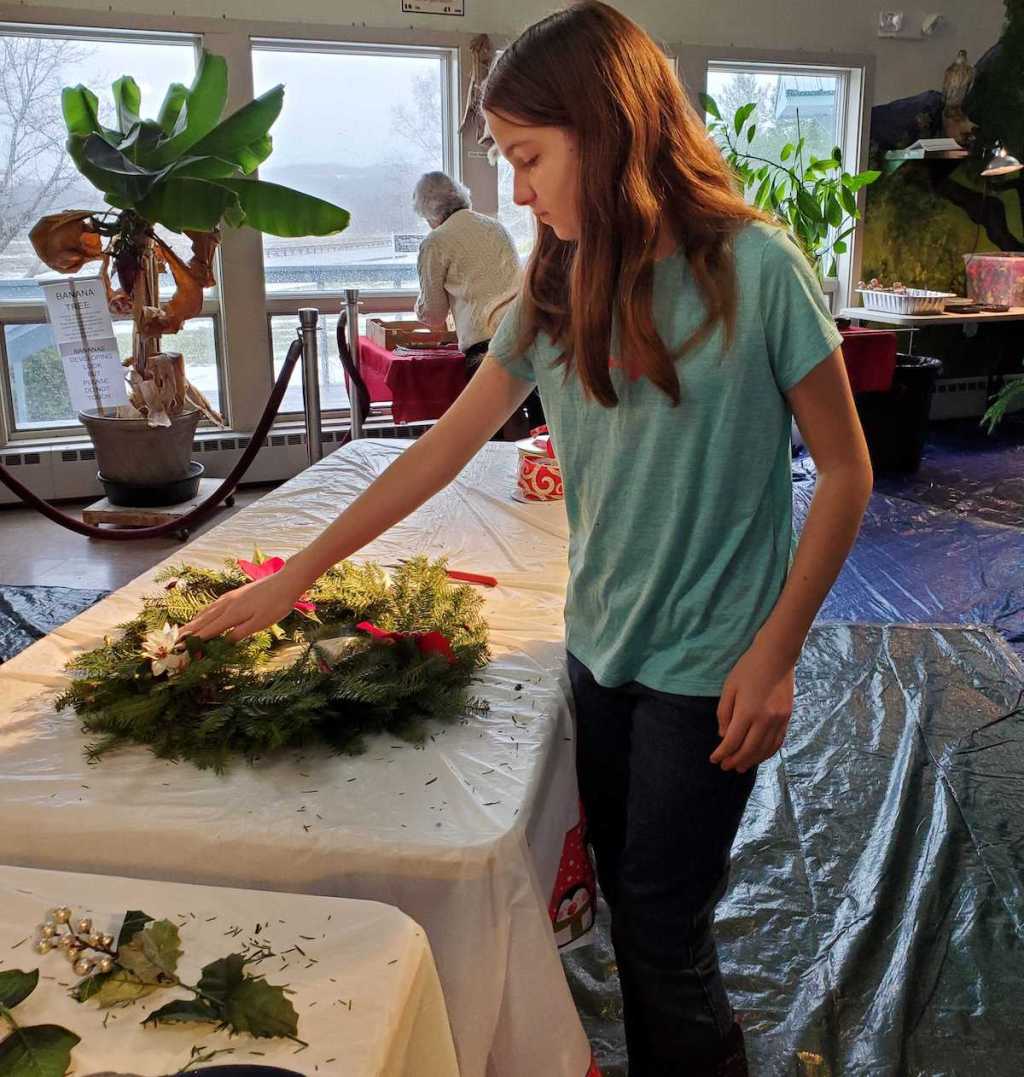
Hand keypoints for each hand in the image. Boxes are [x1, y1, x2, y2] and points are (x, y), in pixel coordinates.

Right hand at [181, 570, 305, 642]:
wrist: (286, 582)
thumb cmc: (276, 604)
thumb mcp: (260, 623)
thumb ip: (240, 633)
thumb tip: (223, 643)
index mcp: (231, 614)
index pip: (208, 631)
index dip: (194, 641)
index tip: (181, 649)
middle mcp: (226, 605)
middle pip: (203, 620)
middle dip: (188, 631)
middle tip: (174, 641)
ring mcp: (229, 598)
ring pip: (207, 612)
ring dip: (195, 622)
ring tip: (184, 630)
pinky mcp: (234, 594)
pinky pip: (213, 606)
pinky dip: (204, 613)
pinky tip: (205, 615)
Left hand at [710, 640, 794, 772]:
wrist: (776, 657)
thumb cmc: (748, 669)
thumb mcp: (729, 688)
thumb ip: (724, 713)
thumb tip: (724, 736)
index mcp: (747, 712)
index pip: (732, 741)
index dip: (722, 753)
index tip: (714, 759)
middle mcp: (765, 720)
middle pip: (749, 750)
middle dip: (735, 761)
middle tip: (725, 767)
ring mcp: (779, 721)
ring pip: (764, 749)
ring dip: (751, 761)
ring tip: (740, 767)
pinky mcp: (787, 719)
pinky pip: (777, 743)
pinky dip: (767, 753)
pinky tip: (758, 756)